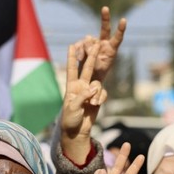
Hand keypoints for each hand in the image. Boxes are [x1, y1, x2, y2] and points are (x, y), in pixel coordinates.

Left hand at [60, 43, 103, 163]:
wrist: (78, 130)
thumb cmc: (70, 119)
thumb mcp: (73, 107)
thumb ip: (82, 96)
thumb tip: (93, 88)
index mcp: (71, 86)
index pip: (72, 69)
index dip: (72, 57)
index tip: (71, 45)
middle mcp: (81, 86)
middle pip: (87, 68)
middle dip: (91, 56)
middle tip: (95, 43)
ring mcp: (90, 92)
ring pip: (98, 84)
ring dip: (97, 92)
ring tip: (92, 102)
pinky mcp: (97, 98)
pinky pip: (103, 93)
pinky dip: (101, 98)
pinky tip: (96, 104)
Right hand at [72, 6, 126, 82]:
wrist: (87, 79)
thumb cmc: (96, 75)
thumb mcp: (97, 67)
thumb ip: (93, 55)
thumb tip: (87, 42)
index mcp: (111, 50)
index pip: (117, 38)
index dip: (120, 29)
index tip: (124, 20)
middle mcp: (103, 43)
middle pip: (105, 28)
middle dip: (105, 18)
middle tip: (105, 8)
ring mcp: (93, 43)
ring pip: (88, 40)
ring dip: (84, 49)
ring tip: (82, 59)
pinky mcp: (83, 46)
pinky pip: (79, 44)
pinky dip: (77, 50)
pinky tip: (78, 58)